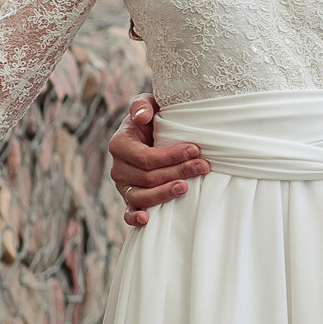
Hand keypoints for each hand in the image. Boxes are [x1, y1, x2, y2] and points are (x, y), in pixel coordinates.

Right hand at [108, 93, 208, 228]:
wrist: (152, 133)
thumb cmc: (152, 118)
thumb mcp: (148, 104)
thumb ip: (142, 105)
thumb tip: (142, 116)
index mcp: (120, 144)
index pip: (146, 156)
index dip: (171, 155)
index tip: (195, 150)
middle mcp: (118, 168)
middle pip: (148, 177)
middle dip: (178, 171)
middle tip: (203, 166)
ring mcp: (124, 186)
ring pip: (141, 196)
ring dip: (164, 193)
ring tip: (186, 187)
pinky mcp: (130, 200)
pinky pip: (128, 213)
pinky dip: (134, 218)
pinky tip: (147, 219)